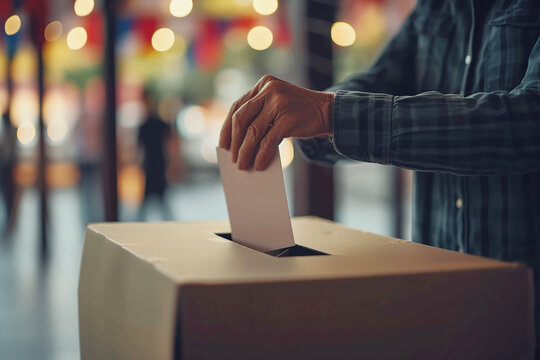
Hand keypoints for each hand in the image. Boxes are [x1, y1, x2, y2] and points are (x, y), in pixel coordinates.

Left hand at [219, 75, 333, 170]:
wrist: (329, 111)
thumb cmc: (300, 113)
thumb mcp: (278, 105)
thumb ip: (260, 115)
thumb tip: (237, 143)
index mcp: (263, 84)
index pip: (237, 107)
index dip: (227, 128)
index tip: (222, 145)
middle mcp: (268, 89)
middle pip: (241, 119)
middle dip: (234, 142)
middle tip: (233, 159)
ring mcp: (279, 103)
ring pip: (252, 132)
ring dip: (245, 152)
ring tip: (243, 165)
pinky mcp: (288, 118)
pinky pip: (268, 141)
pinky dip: (261, 156)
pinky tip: (258, 165)